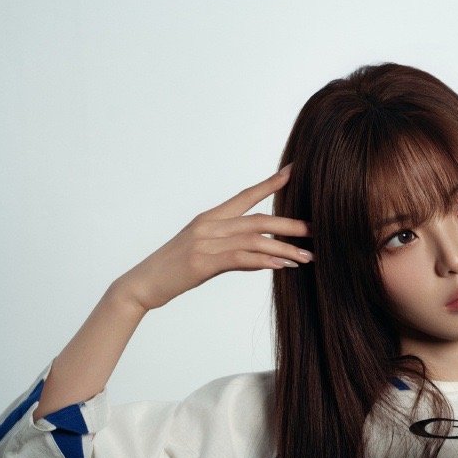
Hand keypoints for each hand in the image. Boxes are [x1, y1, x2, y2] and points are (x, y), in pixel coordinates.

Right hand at [114, 164, 312, 311]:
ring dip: (285, 247)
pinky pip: (242, 257)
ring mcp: (205, 242)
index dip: (271, 184)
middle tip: (316, 229)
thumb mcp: (205, 257)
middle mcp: (209, 225)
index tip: (294, 173)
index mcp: (209, 218)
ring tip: (308, 256)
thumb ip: (233, 252)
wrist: (141, 284)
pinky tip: (283, 266)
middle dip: (290, 224)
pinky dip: (265, 260)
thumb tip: (262, 257)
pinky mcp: (203, 262)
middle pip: (258, 218)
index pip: (245, 196)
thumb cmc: (172, 272)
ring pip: (255, 239)